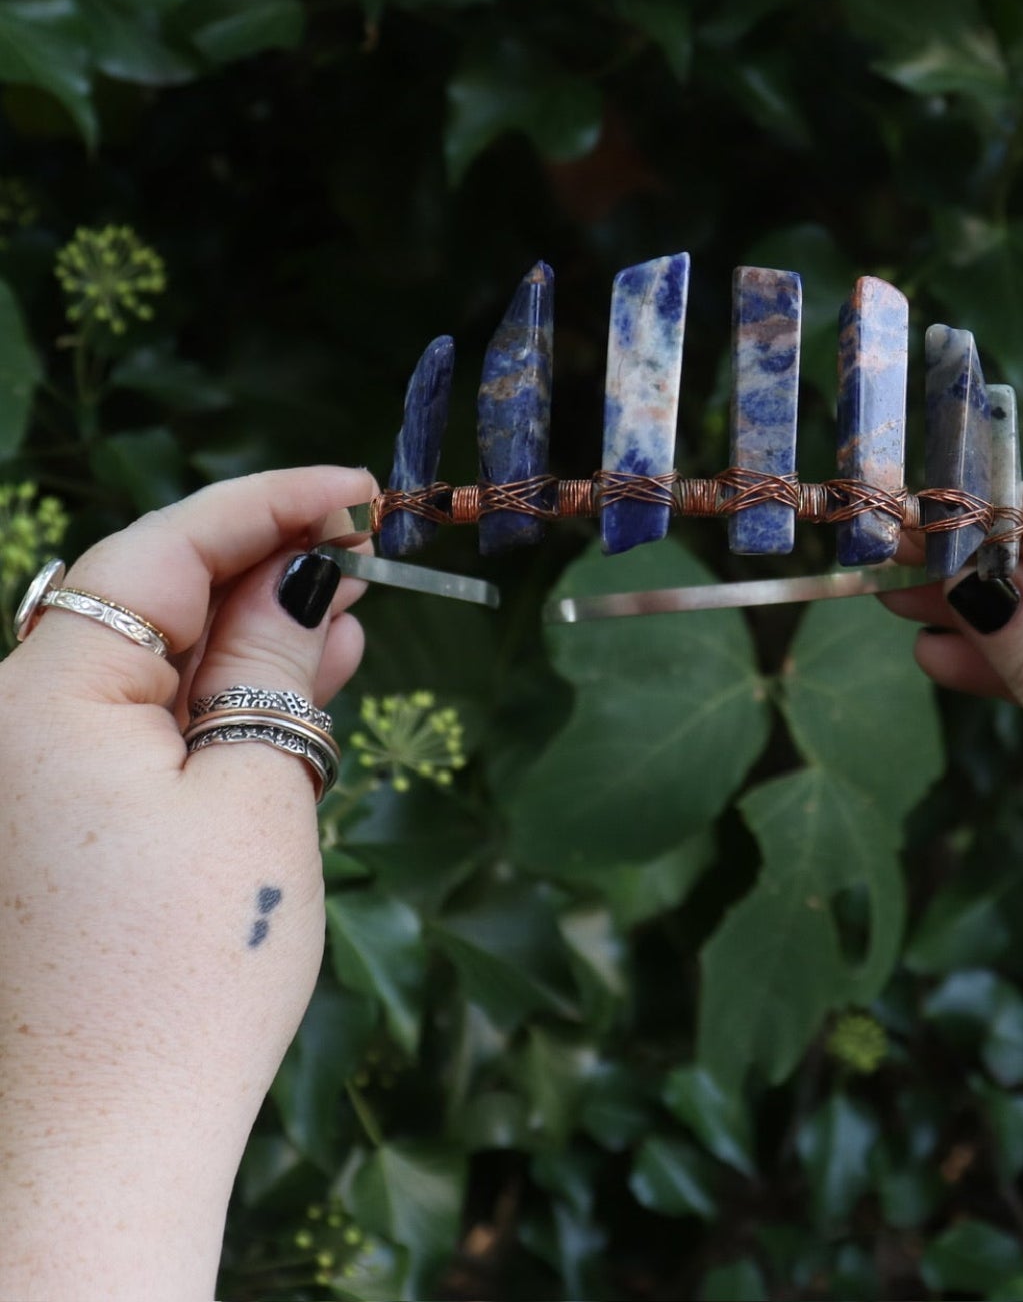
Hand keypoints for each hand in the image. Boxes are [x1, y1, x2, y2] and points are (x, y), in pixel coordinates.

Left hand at [0, 466, 373, 1298]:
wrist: (91, 1154)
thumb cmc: (186, 974)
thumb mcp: (257, 796)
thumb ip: (274, 666)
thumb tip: (308, 573)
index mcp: (39, 698)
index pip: (159, 549)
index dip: (267, 503)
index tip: (359, 487)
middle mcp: (6, 726)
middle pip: (145, 601)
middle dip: (260, 568)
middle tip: (367, 553)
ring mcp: (21, 782)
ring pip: (145, 667)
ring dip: (245, 639)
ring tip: (352, 622)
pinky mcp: (46, 833)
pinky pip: (132, 733)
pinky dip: (210, 708)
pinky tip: (290, 696)